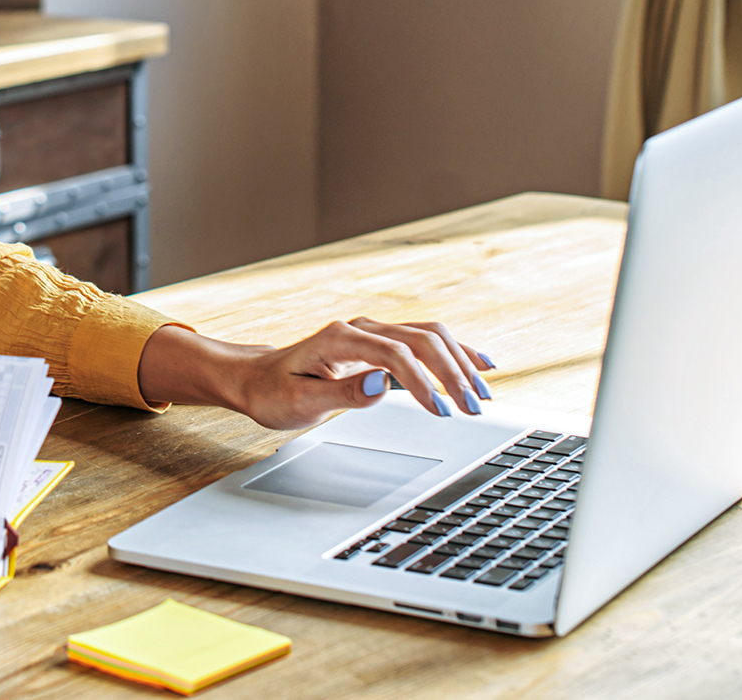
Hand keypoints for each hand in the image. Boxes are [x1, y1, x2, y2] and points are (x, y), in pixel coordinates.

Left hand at [137, 320, 497, 432]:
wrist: (258, 379)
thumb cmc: (274, 392)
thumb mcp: (300, 403)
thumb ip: (344, 393)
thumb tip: (383, 384)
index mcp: (339, 339)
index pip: (396, 354)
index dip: (423, 383)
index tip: (441, 411)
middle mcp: (359, 328)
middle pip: (421, 339)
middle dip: (453, 372)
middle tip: (474, 408)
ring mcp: (370, 332)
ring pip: (428, 335)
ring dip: (459, 361)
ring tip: (483, 393)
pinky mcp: (378, 343)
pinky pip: (424, 340)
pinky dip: (454, 352)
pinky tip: (480, 364)